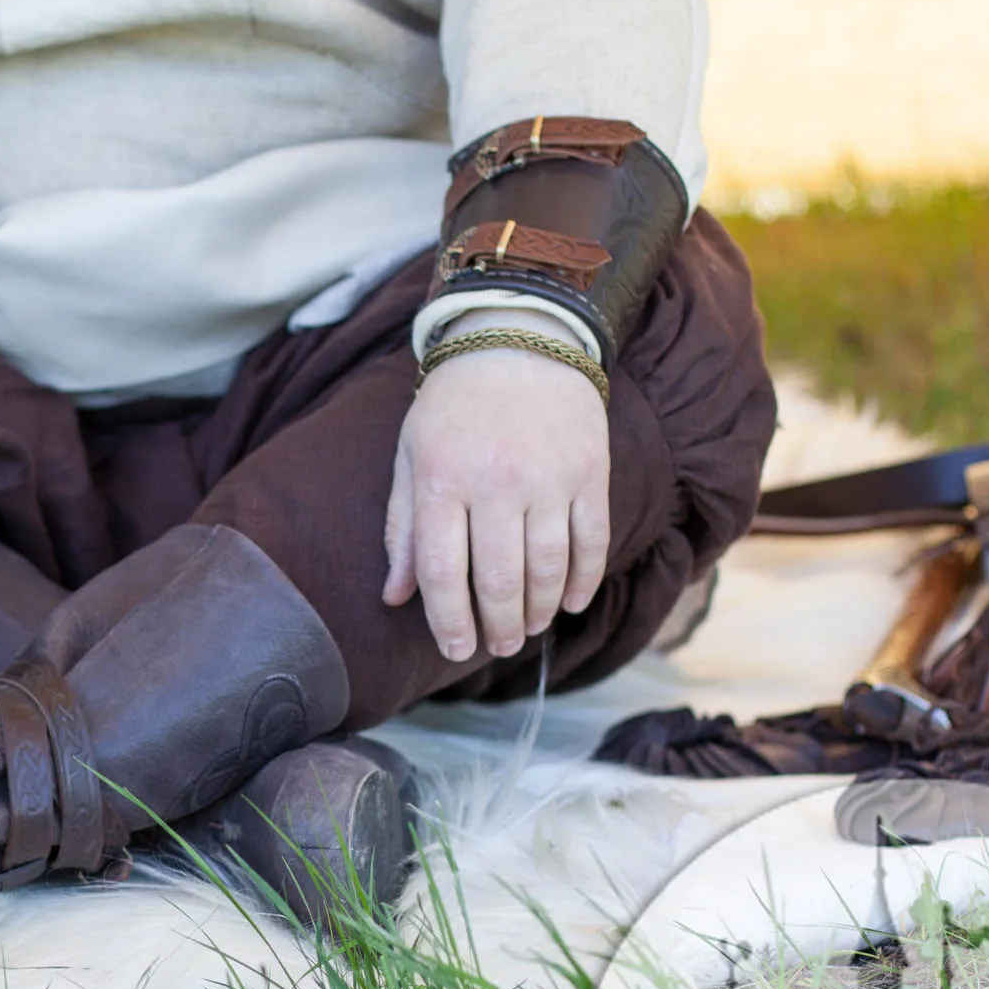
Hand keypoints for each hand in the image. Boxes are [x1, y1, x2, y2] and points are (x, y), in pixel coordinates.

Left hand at [383, 314, 610, 660]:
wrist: (519, 338)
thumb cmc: (454, 406)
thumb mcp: (412, 456)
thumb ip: (404, 527)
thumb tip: (397, 596)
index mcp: (442, 480)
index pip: (444, 572)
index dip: (449, 622)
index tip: (455, 650)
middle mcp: (496, 482)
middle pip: (500, 580)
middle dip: (498, 627)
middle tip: (497, 647)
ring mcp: (548, 478)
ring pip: (548, 569)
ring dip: (539, 612)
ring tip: (528, 629)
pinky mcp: (589, 472)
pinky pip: (591, 542)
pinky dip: (582, 581)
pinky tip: (569, 603)